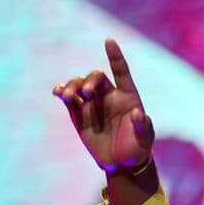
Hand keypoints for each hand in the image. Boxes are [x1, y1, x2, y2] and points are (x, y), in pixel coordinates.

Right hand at [54, 39, 153, 173]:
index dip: (115, 56)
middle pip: (96, 77)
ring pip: (78, 85)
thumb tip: (139, 113)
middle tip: (86, 93)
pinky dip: (61, 92)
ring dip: (72, 86)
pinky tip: (58, 93)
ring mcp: (92, 104)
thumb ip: (143, 126)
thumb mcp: (145, 139)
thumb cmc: (138, 148)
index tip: (109, 40)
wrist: (122, 163)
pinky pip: (68, 99)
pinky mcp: (78, 114)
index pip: (121, 72)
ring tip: (67, 96)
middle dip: (89, 81)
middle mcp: (108, 96)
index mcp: (128, 97)